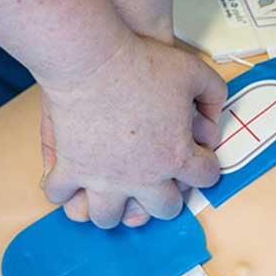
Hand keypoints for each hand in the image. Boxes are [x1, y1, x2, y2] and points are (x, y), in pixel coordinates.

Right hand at [39, 31, 226, 227]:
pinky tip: (68, 184)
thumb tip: (214, 114)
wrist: (94, 58)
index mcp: (177, 156)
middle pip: (163, 209)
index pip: (205, 178)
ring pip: (109, 218)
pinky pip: (61, 196)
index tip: (199, 164)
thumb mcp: (194, 72)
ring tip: (112, 195)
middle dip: (164, 201)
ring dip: (113, 209)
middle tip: (158, 189)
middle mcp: (144, 177)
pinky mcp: (71, 169)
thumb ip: (213, 94)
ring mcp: (105, 178)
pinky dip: (63, 194)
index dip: (205, 170)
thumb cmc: (141, 63)